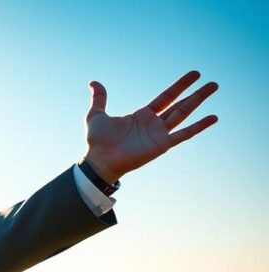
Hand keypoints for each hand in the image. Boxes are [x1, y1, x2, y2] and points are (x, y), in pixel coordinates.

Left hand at [83, 70, 217, 183]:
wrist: (99, 160)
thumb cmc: (97, 142)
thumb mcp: (96, 115)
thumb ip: (100, 99)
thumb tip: (94, 82)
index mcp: (141, 115)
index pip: (166, 97)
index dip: (180, 86)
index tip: (194, 75)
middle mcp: (153, 124)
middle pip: (180, 104)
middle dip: (196, 94)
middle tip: (213, 83)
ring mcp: (159, 134)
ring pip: (184, 114)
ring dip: (199, 102)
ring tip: (214, 88)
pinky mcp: (162, 145)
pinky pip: (184, 134)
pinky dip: (199, 126)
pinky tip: (213, 117)